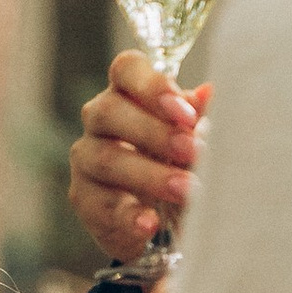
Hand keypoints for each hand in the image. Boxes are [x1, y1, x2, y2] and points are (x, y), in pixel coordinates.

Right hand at [70, 52, 210, 265]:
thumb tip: (207, 94)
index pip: (126, 69)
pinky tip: (151, 223)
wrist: (159, 221)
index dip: (152, 85)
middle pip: (109, 111)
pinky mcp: (84, 199)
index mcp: (128, 94)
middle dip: (154, 131)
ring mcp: (86, 159)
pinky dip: (129, 214)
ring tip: (185, 189)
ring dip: (149, 175)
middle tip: (192, 152)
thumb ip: (194, 118)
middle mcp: (100, 121)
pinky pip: (101, 204)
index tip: (185, 112)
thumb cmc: (175, 163)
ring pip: (105, 159)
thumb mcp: (192, 139)